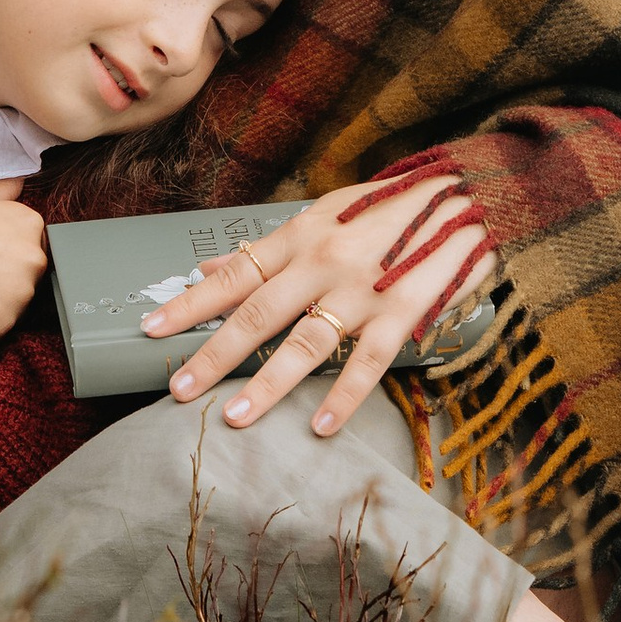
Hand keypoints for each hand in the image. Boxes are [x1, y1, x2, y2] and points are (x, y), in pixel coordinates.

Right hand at [0, 180, 46, 340]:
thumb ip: (2, 194)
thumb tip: (20, 181)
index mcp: (30, 224)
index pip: (30, 247)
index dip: (2, 254)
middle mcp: (34, 258)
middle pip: (27, 278)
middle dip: (3, 280)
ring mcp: (21, 293)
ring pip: (13, 306)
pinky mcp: (3, 324)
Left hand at [142, 171, 494, 436]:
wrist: (469, 195)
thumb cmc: (393, 207)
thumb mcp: (326, 213)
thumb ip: (270, 246)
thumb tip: (210, 265)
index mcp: (302, 234)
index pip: (234, 273)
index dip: (190, 304)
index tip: (151, 330)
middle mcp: (325, 261)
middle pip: (258, 314)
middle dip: (213, 354)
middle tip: (178, 389)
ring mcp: (364, 289)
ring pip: (306, 343)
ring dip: (267, 384)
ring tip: (234, 418)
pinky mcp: (404, 311)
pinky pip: (368, 362)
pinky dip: (344, 397)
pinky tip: (320, 427)